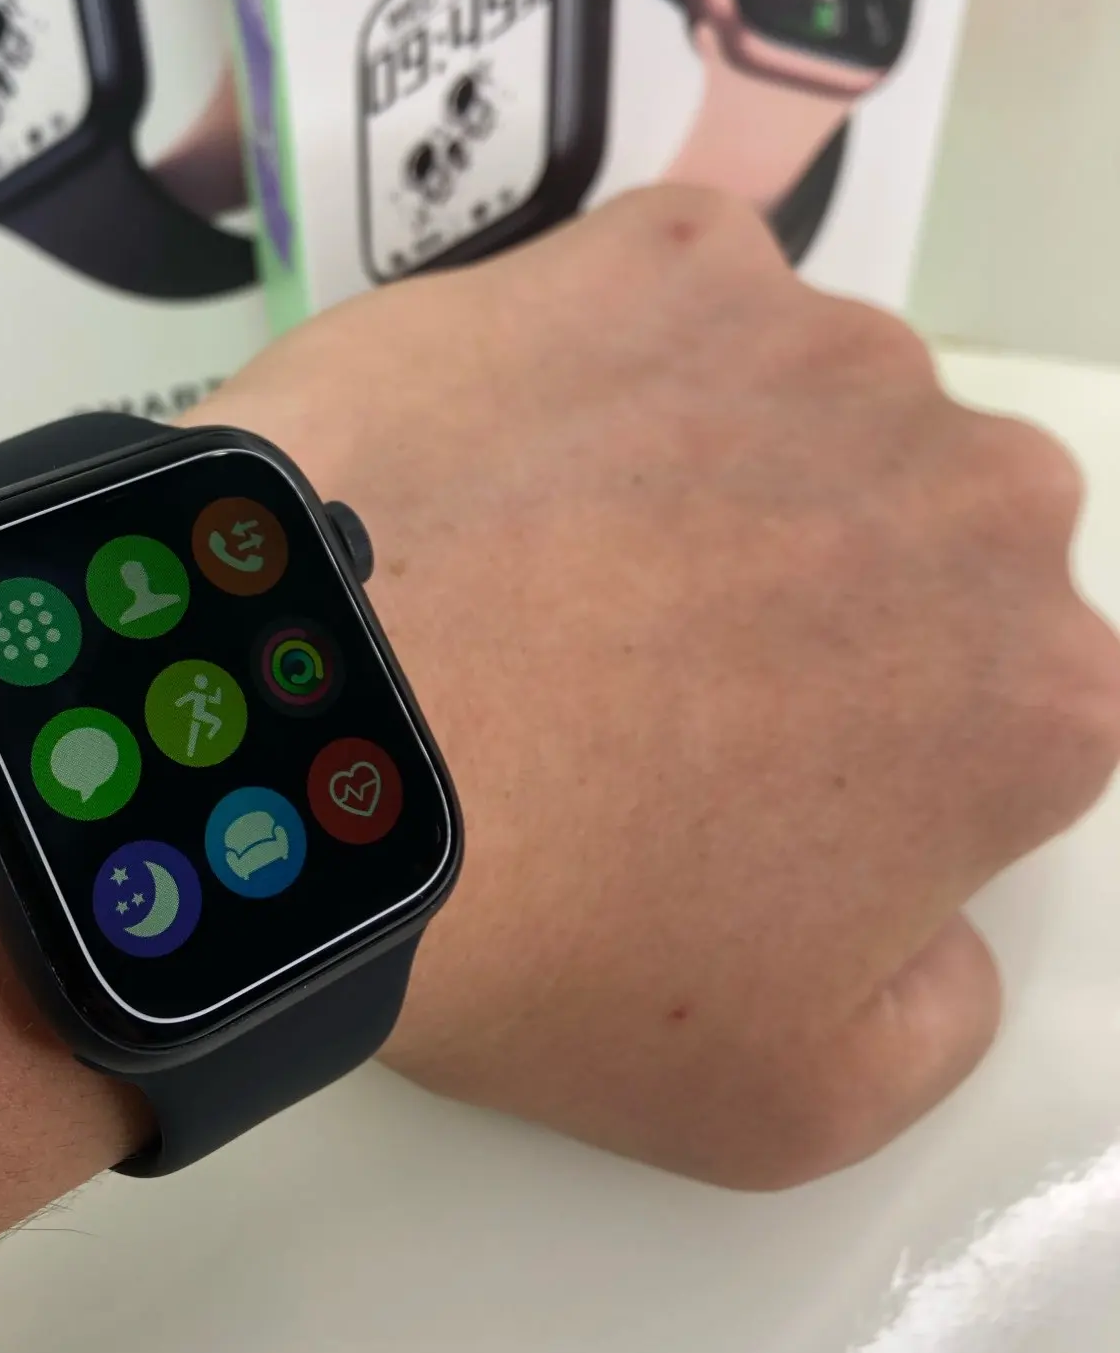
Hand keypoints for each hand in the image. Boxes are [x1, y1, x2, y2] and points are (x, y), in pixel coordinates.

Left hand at [206, 188, 1119, 1187]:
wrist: (313, 730)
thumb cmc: (553, 932)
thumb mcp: (789, 1101)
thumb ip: (938, 1012)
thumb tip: (941, 916)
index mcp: (1038, 695)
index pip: (999, 715)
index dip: (867, 759)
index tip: (736, 782)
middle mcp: (981, 494)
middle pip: (918, 546)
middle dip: (817, 602)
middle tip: (638, 673)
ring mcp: (823, 345)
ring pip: (804, 412)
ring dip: (718, 472)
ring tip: (548, 560)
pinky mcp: (671, 250)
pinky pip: (679, 301)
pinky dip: (617, 358)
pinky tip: (513, 446)